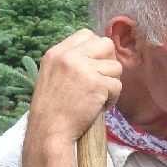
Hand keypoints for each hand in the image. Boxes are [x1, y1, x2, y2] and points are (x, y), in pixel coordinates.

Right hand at [29, 29, 120, 143]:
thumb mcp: (51, 76)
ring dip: (110, 83)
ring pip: (115, 67)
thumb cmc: (51, 110)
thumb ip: (70, 62)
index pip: (86, 35)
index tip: (93, 67)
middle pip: (105, 44)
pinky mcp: (97, 84)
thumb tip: (97, 55)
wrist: (49, 132)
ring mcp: (83, 69)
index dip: (95, 50)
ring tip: (97, 98)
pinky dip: (112, 99)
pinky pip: (117, 85)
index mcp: (56, 53)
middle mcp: (69, 57)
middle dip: (108, 63)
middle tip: (100, 81)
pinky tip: (99, 107)